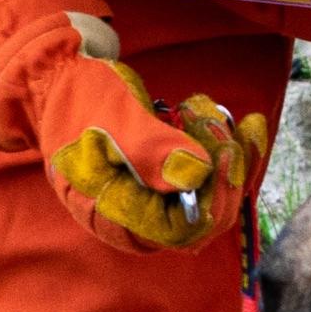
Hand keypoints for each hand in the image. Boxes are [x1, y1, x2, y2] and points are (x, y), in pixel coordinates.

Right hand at [0, 12, 266, 252]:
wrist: (62, 81)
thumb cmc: (80, 101)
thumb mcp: (115, 121)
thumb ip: (152, 150)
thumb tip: (196, 174)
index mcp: (118, 217)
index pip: (183, 230)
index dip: (213, 195)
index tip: (226, 149)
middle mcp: (140, 219)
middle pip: (207, 216)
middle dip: (226, 170)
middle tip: (221, 122)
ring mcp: (156, 201)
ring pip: (215, 195)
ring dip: (231, 155)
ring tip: (219, 112)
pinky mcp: (168, 182)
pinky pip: (212, 178)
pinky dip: (230, 151)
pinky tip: (248, 123)